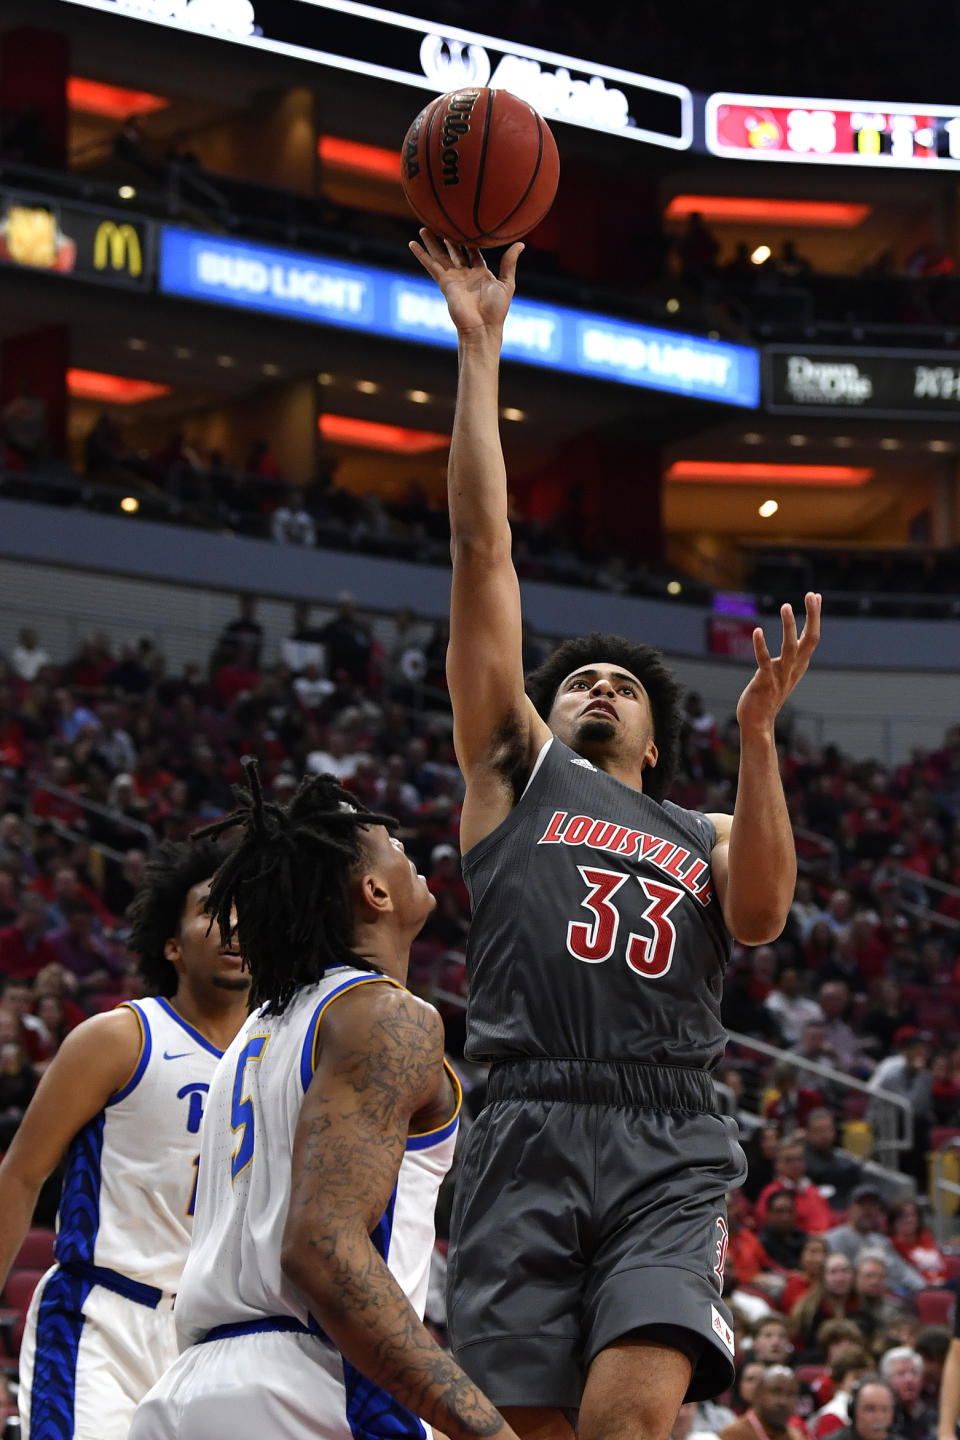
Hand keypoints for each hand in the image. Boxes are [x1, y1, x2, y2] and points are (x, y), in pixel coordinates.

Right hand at [409, 229, 522, 337]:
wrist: (482, 326)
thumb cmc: (497, 310)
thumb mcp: (507, 283)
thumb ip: (509, 263)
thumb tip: (520, 244)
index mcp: (480, 273)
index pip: (472, 252)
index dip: (469, 239)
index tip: (466, 224)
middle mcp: (465, 274)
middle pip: (454, 251)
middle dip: (448, 237)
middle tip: (442, 222)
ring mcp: (453, 278)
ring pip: (440, 255)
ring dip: (432, 242)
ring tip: (424, 227)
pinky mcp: (444, 282)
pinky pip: (431, 265)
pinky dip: (421, 254)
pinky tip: (412, 243)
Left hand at [736, 592, 820, 736]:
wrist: (758, 722)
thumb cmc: (769, 695)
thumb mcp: (785, 672)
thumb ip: (791, 657)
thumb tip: (797, 640)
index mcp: (800, 665)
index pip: (812, 637)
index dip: (815, 616)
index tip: (815, 595)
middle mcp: (794, 669)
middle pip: (810, 640)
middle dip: (812, 617)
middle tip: (811, 595)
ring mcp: (780, 676)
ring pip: (790, 648)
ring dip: (789, 627)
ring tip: (786, 606)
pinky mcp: (765, 682)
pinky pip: (764, 662)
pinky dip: (761, 646)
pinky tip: (757, 631)